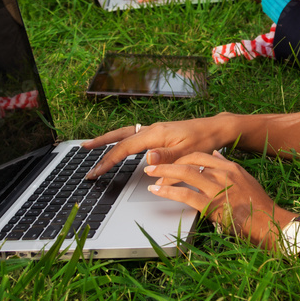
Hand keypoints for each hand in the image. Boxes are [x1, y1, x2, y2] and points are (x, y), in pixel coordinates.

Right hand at [82, 115, 232, 177]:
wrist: (216, 129)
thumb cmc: (204, 140)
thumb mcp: (187, 152)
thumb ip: (166, 157)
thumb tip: (146, 159)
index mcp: (155, 134)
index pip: (124, 148)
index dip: (107, 161)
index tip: (95, 172)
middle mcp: (152, 129)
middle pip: (120, 135)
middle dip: (101, 143)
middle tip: (83, 148)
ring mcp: (155, 130)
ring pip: (126, 134)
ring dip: (109, 140)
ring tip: (94, 145)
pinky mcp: (159, 133)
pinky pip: (135, 135)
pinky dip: (122, 140)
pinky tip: (120, 146)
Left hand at [146, 150, 294, 245]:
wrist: (269, 223)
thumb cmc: (258, 206)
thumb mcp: (245, 179)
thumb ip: (229, 167)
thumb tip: (216, 154)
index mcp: (231, 168)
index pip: (201, 155)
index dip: (182, 157)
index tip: (170, 160)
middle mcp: (223, 174)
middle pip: (190, 161)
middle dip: (169, 162)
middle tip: (153, 165)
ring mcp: (218, 189)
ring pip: (184, 174)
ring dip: (164, 173)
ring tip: (150, 175)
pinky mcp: (212, 205)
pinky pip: (185, 194)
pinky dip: (168, 192)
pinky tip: (157, 191)